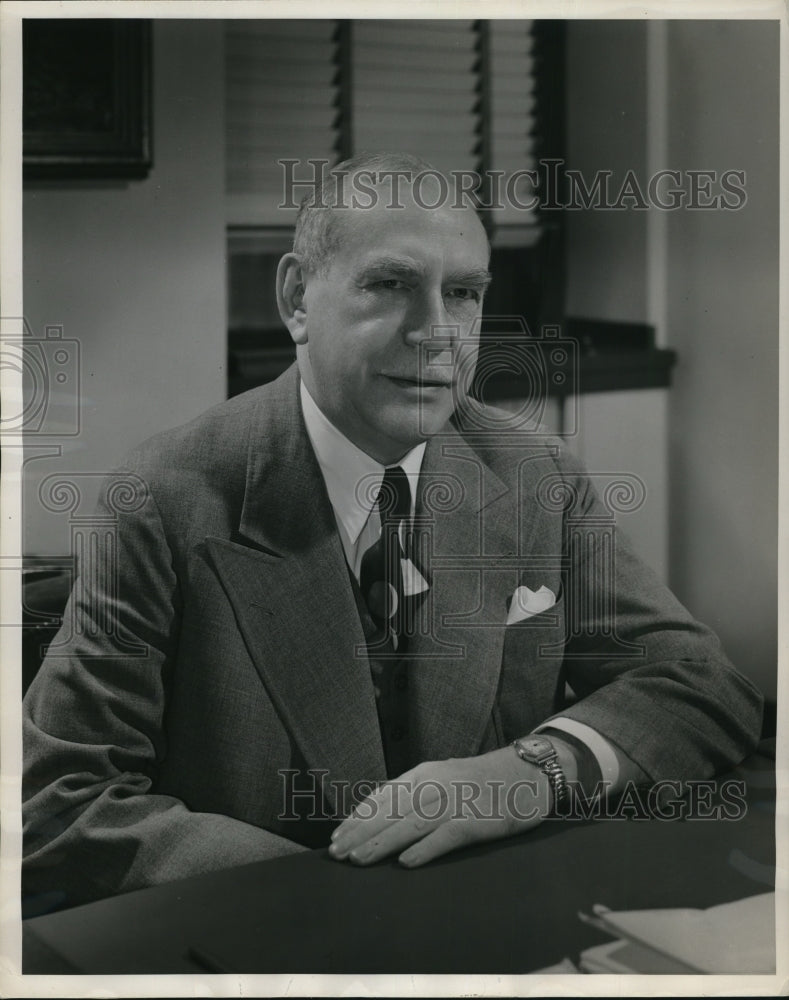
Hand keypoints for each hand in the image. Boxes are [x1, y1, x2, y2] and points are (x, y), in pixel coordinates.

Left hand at [328, 746, 551, 867]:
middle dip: (361, 833)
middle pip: (392, 810)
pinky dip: (425, 849)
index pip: (383, 796)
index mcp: (425, 773)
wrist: (527, 774)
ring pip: (412, 823)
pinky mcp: (477, 820)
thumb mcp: (443, 779)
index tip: (337, 836)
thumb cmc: (480, 782)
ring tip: (359, 859)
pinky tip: (406, 863)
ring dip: (383, 843)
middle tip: (337, 853)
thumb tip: (379, 819)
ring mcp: (457, 801)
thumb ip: (415, 794)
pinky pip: (446, 836)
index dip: (358, 817)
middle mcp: (436, 784)